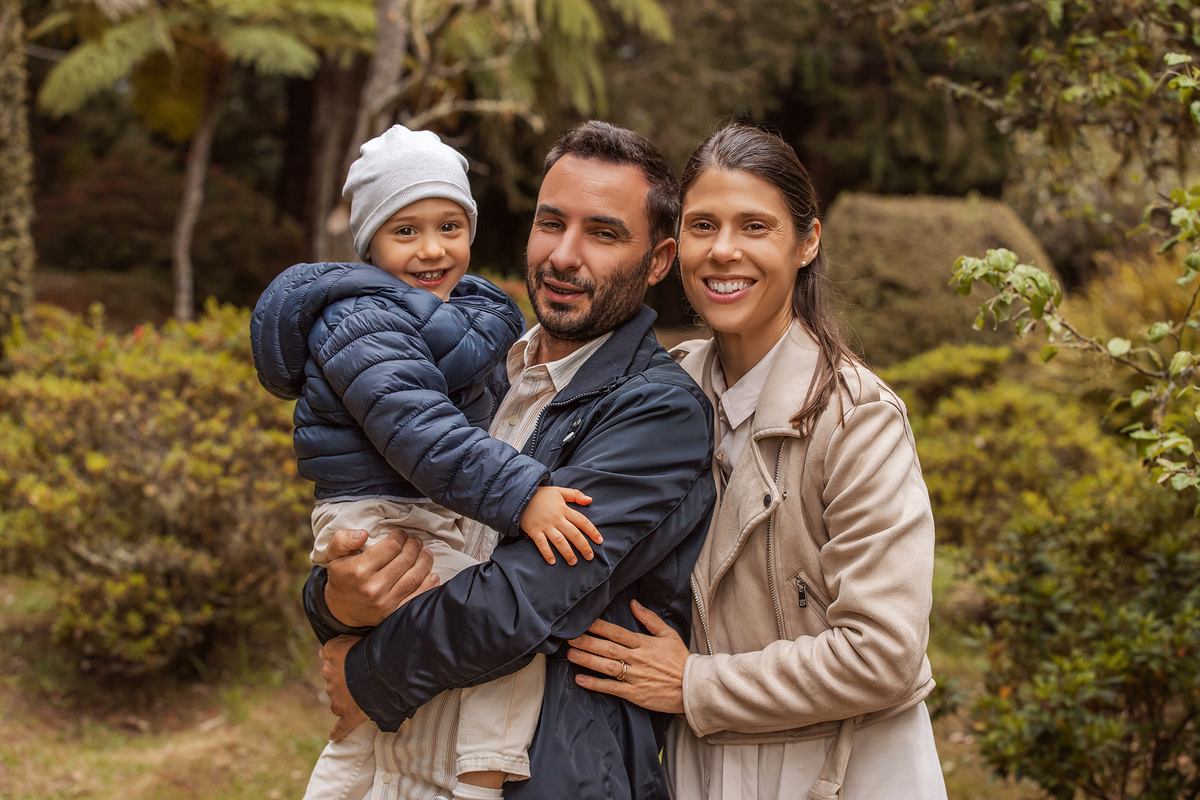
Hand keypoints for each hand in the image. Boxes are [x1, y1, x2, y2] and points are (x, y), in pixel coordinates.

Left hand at [320, 635, 368, 740]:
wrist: (378, 671)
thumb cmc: (370, 649)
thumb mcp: (351, 636)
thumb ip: (336, 644)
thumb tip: (321, 653)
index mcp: (334, 656)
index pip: (329, 655)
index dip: (338, 658)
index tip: (345, 658)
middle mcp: (331, 678)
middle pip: (333, 679)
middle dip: (343, 679)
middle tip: (359, 677)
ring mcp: (339, 699)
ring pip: (337, 701)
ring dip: (345, 698)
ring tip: (361, 696)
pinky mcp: (349, 715)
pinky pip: (341, 727)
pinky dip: (337, 732)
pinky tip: (333, 737)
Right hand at [324, 528, 438, 626]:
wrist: (340, 611)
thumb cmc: (341, 578)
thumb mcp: (333, 556)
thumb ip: (342, 540)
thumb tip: (362, 534)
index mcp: (360, 569)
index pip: (391, 547)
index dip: (400, 537)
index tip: (401, 535)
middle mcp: (373, 586)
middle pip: (405, 560)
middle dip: (414, 546)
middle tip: (416, 541)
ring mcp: (385, 602)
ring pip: (414, 577)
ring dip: (425, 561)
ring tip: (426, 553)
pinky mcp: (393, 612)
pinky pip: (416, 597)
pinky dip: (428, 585)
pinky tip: (432, 575)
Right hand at [520, 486, 602, 565]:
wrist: (519, 495)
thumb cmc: (540, 494)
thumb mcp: (559, 491)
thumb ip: (575, 494)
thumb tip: (590, 500)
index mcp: (564, 509)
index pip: (582, 521)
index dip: (592, 531)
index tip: (599, 541)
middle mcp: (556, 519)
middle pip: (573, 534)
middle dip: (583, 546)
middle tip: (590, 557)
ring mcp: (545, 526)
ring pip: (559, 541)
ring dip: (567, 553)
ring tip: (573, 562)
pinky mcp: (534, 531)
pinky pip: (541, 544)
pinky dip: (547, 553)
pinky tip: (553, 562)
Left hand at [567, 600, 687, 713]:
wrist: (693, 687)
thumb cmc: (680, 660)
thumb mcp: (668, 634)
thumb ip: (649, 619)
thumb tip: (633, 604)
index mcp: (644, 643)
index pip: (617, 632)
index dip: (599, 626)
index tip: (582, 621)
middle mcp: (637, 659)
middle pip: (608, 648)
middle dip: (587, 641)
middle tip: (568, 636)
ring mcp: (635, 676)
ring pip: (607, 666)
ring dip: (588, 660)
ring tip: (571, 654)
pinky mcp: (635, 694)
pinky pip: (612, 688)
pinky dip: (596, 684)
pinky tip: (580, 680)